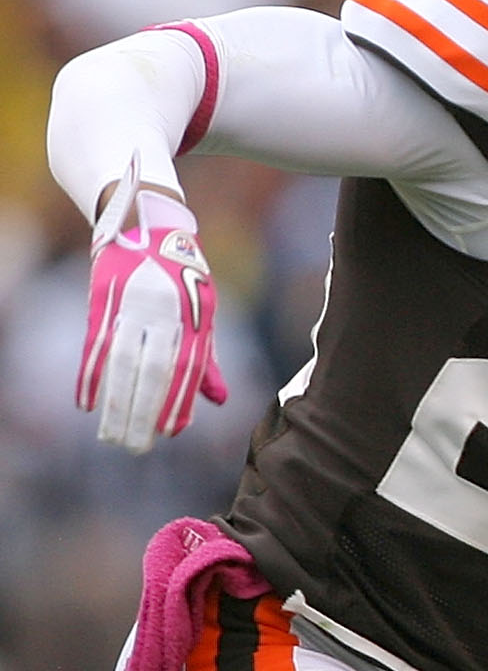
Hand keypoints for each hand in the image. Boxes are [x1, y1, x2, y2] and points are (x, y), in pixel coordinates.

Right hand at [78, 178, 223, 454]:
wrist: (146, 222)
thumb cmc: (182, 276)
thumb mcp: (203, 311)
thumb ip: (207, 358)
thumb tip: (218, 402)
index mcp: (192, 317)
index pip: (185, 368)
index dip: (177, 402)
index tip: (169, 433)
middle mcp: (162, 312)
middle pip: (152, 371)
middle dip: (144, 412)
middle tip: (136, 447)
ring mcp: (130, 305)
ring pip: (121, 363)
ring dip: (115, 403)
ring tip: (111, 435)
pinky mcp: (101, 299)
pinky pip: (94, 346)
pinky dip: (90, 377)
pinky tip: (86, 404)